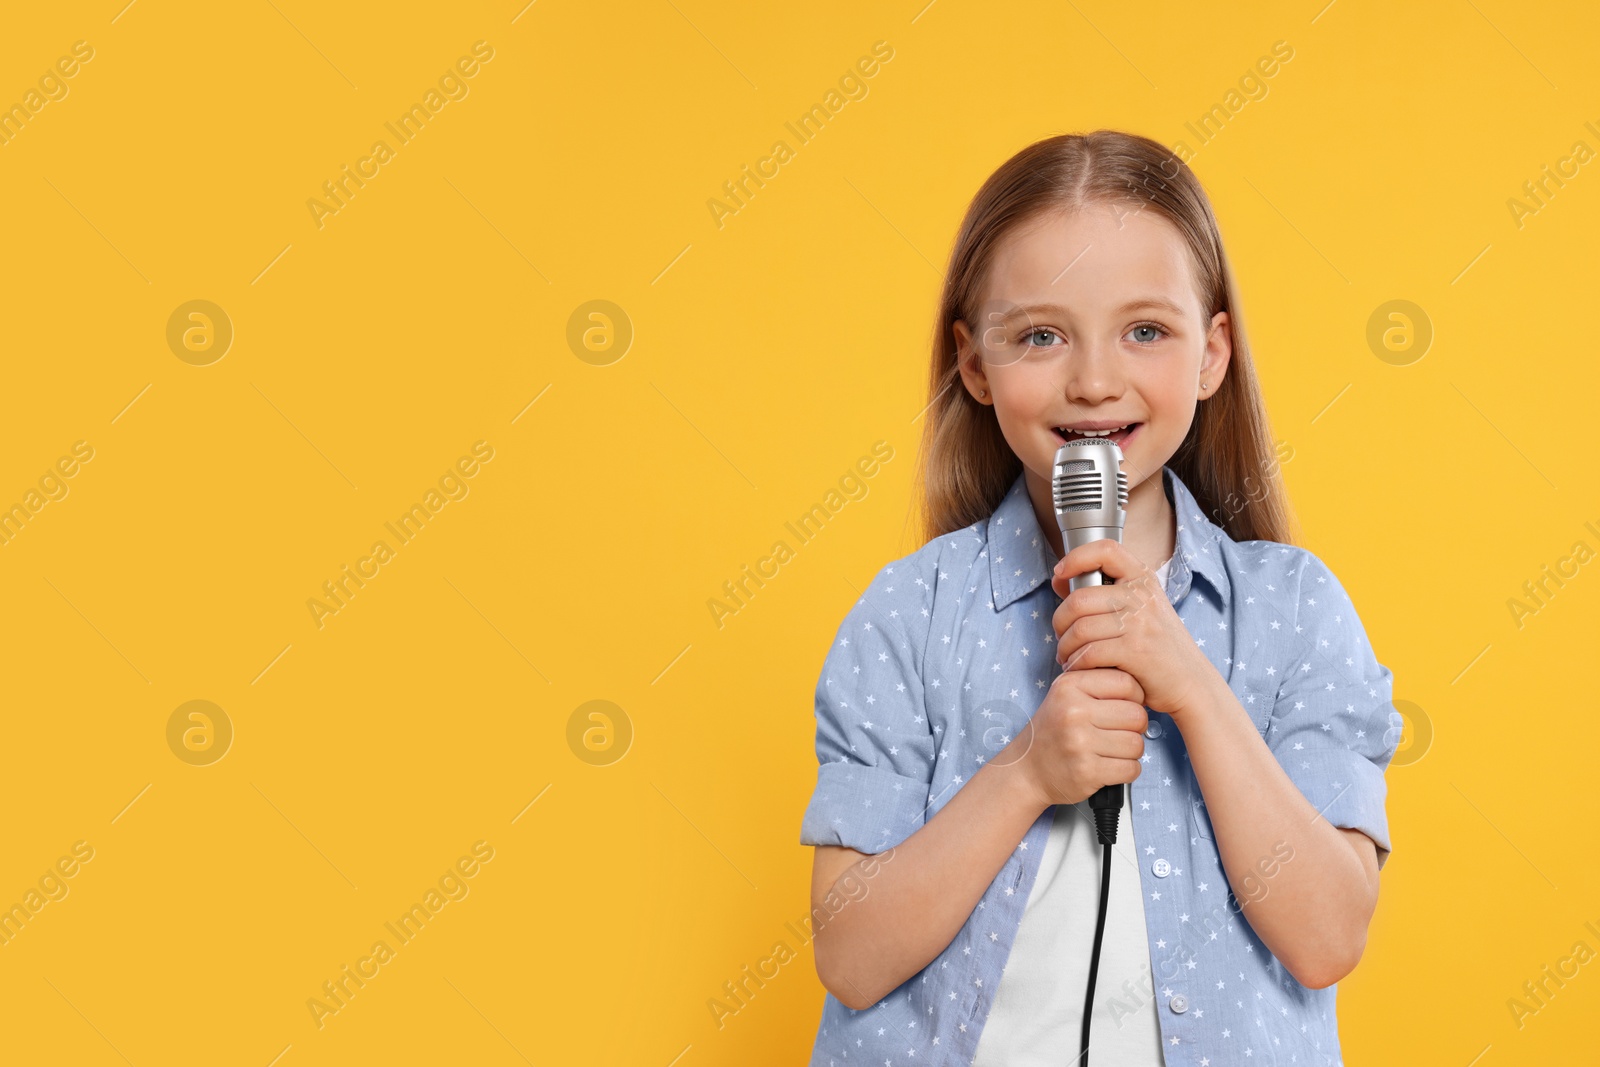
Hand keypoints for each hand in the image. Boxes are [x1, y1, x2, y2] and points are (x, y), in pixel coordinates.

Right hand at [1002, 667, 1147, 807]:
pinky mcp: (1087, 771)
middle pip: (1137, 715)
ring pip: (1137, 744)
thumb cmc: (1054, 731)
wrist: (1027, 770)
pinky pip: (1131, 769)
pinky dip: (1127, 770)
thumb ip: (1097, 682)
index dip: (1135, 696)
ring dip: (1131, 751)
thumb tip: (1140, 680)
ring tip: (1112, 749)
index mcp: (1069, 687)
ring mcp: (1079, 743)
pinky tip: (1110, 765)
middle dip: (1136, 727)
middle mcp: (1073, 712)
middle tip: (1120, 731)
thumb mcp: (1066, 695)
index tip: (1124, 706)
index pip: (1126, 682)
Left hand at [1051, 538, 1212, 722]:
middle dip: (1060, 622)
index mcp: (1143, 579)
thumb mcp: (1141, 609)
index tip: (1060, 573)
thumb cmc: (1159, 647)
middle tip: (1062, 636)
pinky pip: (1089, 654)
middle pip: (1079, 599)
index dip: (1076, 557)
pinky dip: (1077, 664)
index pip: (1106, 550)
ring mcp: (1140, 623)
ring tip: (1068, 657)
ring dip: (1065, 648)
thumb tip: (1061, 578)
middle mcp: (1143, 596)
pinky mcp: (1136, 652)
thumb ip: (1105, 594)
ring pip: (1080, 630)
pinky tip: (1079, 668)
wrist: (1191, 682)